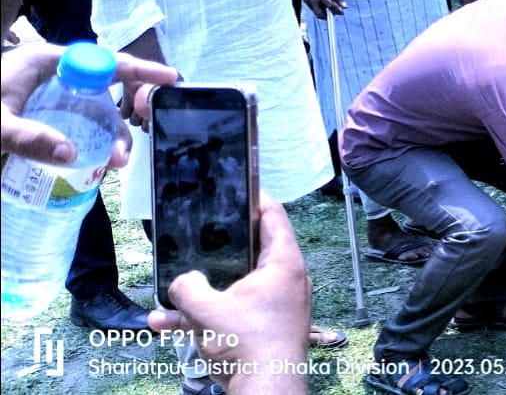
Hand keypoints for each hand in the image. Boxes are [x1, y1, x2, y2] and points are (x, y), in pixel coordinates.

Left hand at [3, 43, 177, 165]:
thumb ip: (28, 138)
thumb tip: (72, 156)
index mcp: (45, 63)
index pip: (104, 62)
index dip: (140, 71)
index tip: (172, 80)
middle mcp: (51, 74)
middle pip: (103, 90)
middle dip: (120, 122)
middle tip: (124, 155)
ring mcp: (45, 94)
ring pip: (91, 110)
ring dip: (106, 136)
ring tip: (110, 165)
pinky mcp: (38, 112)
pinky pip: (75, 121)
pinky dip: (89, 139)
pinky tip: (90, 161)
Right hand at [149, 196, 310, 389]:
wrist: (264, 390)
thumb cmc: (245, 342)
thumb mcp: (206, 309)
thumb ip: (187, 287)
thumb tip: (183, 281)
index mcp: (284, 263)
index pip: (274, 215)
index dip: (255, 197)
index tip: (235, 186)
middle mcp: (286, 280)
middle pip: (252, 249)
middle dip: (219, 245)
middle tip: (198, 231)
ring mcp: (276, 304)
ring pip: (234, 286)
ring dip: (200, 290)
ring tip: (168, 290)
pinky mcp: (264, 327)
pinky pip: (231, 312)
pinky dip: (203, 316)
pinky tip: (164, 324)